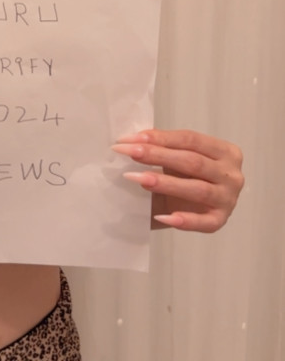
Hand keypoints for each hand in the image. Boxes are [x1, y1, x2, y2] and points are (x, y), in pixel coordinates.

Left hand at [112, 128, 243, 231]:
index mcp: (225, 151)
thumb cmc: (184, 176)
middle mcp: (232, 174)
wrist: (189, 206)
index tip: (130, 139)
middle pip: (192, 162)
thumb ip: (163, 147)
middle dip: (157, 155)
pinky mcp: (220, 221)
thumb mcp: (176, 158)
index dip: (160, 138)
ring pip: (197, 189)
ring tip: (138, 179)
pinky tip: (163, 217)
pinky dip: (184, 221)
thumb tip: (133, 138)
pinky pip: (204, 223)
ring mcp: (228, 199)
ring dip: (165, 183)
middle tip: (129, 153)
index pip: (191, 139)